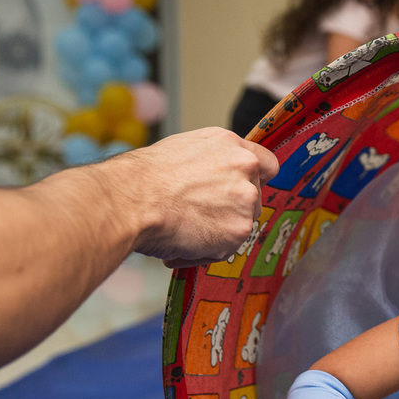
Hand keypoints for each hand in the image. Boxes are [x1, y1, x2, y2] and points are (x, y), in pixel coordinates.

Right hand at [101, 127, 277, 266]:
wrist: (131, 200)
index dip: (255, 181)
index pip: (267, 165)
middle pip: (253, 200)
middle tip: (196, 214)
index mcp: (231, 146)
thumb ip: (213, 162)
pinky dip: (205, 252)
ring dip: (217, 232)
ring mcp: (245, 200)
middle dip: (230, 210)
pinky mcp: (238, 230)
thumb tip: (218, 178)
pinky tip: (181, 242)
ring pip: (240, 225)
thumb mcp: (184, 150)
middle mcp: (245, 169)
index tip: (242, 191)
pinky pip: (227, 249)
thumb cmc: (144, 178)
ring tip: (183, 227)